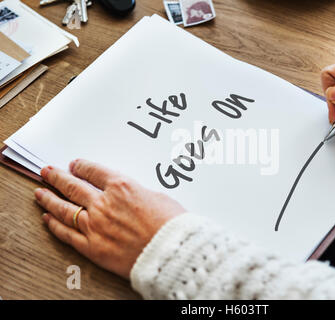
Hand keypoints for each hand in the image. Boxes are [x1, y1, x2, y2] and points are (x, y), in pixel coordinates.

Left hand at [34, 160, 184, 278]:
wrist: (171, 251)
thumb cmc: (171, 224)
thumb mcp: (157, 197)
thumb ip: (136, 193)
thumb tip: (128, 196)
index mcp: (121, 187)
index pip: (94, 171)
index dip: (82, 166)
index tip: (75, 165)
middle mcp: (103, 203)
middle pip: (73, 186)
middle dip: (57, 177)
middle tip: (47, 172)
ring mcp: (95, 225)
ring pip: (64, 208)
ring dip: (49, 199)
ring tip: (40, 193)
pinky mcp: (92, 247)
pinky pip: (67, 234)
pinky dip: (55, 225)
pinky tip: (47, 218)